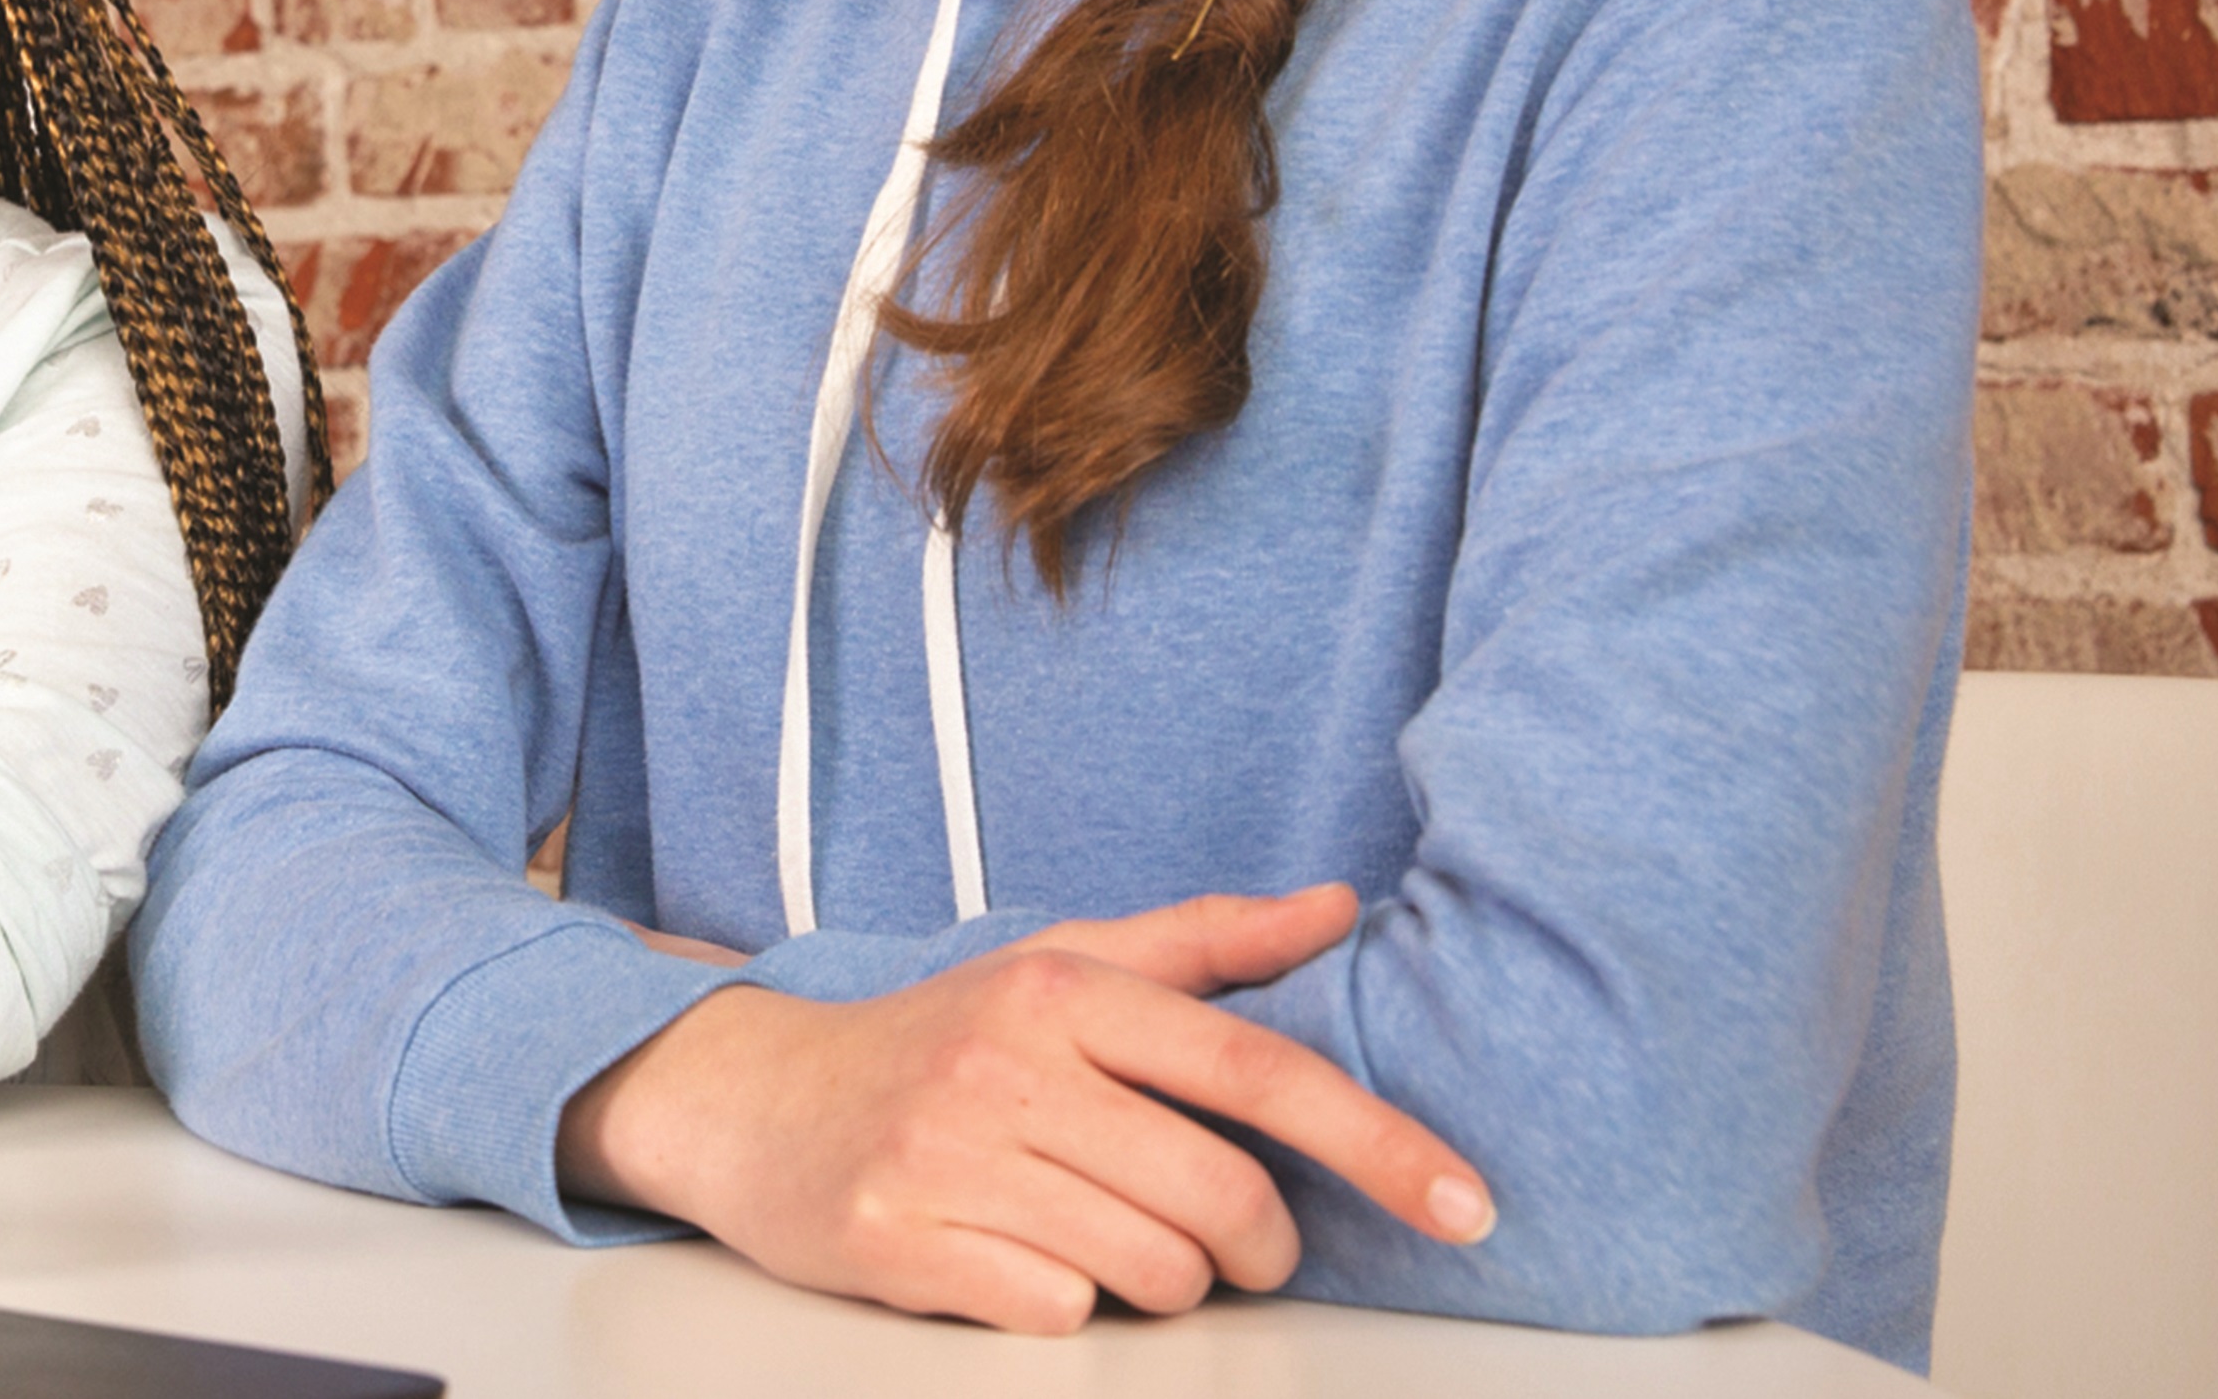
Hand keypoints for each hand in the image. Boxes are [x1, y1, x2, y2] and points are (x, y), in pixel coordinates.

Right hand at [559, 884, 1490, 1332]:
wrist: (753, 1101)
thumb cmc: (933, 1040)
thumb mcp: (1059, 967)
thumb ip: (1203, 943)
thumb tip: (1338, 906)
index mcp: (1064, 992)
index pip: (1256, 1071)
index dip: (1377, 1141)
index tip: (1464, 1200)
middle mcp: (1008, 1065)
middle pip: (1217, 1198)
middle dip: (1253, 1243)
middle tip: (1232, 1241)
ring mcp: (949, 1154)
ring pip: (1149, 1270)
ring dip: (1159, 1280)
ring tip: (1106, 1237)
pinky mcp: (901, 1238)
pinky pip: (1056, 1312)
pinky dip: (1062, 1303)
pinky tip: (1020, 1255)